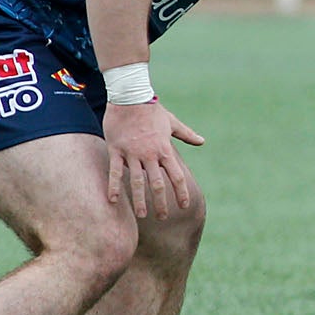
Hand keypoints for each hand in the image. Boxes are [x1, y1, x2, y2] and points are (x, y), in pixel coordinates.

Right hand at [101, 100, 204, 219]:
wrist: (130, 97)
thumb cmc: (152, 110)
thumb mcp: (172, 122)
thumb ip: (187, 134)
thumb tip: (202, 141)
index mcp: (165, 149)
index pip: (176, 176)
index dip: (181, 192)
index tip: (185, 205)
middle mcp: (150, 154)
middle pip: (158, 184)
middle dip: (161, 202)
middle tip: (163, 217)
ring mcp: (133, 153)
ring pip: (137, 182)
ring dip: (140, 200)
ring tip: (142, 216)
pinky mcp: (116, 150)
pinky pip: (115, 172)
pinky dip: (114, 186)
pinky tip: (113, 201)